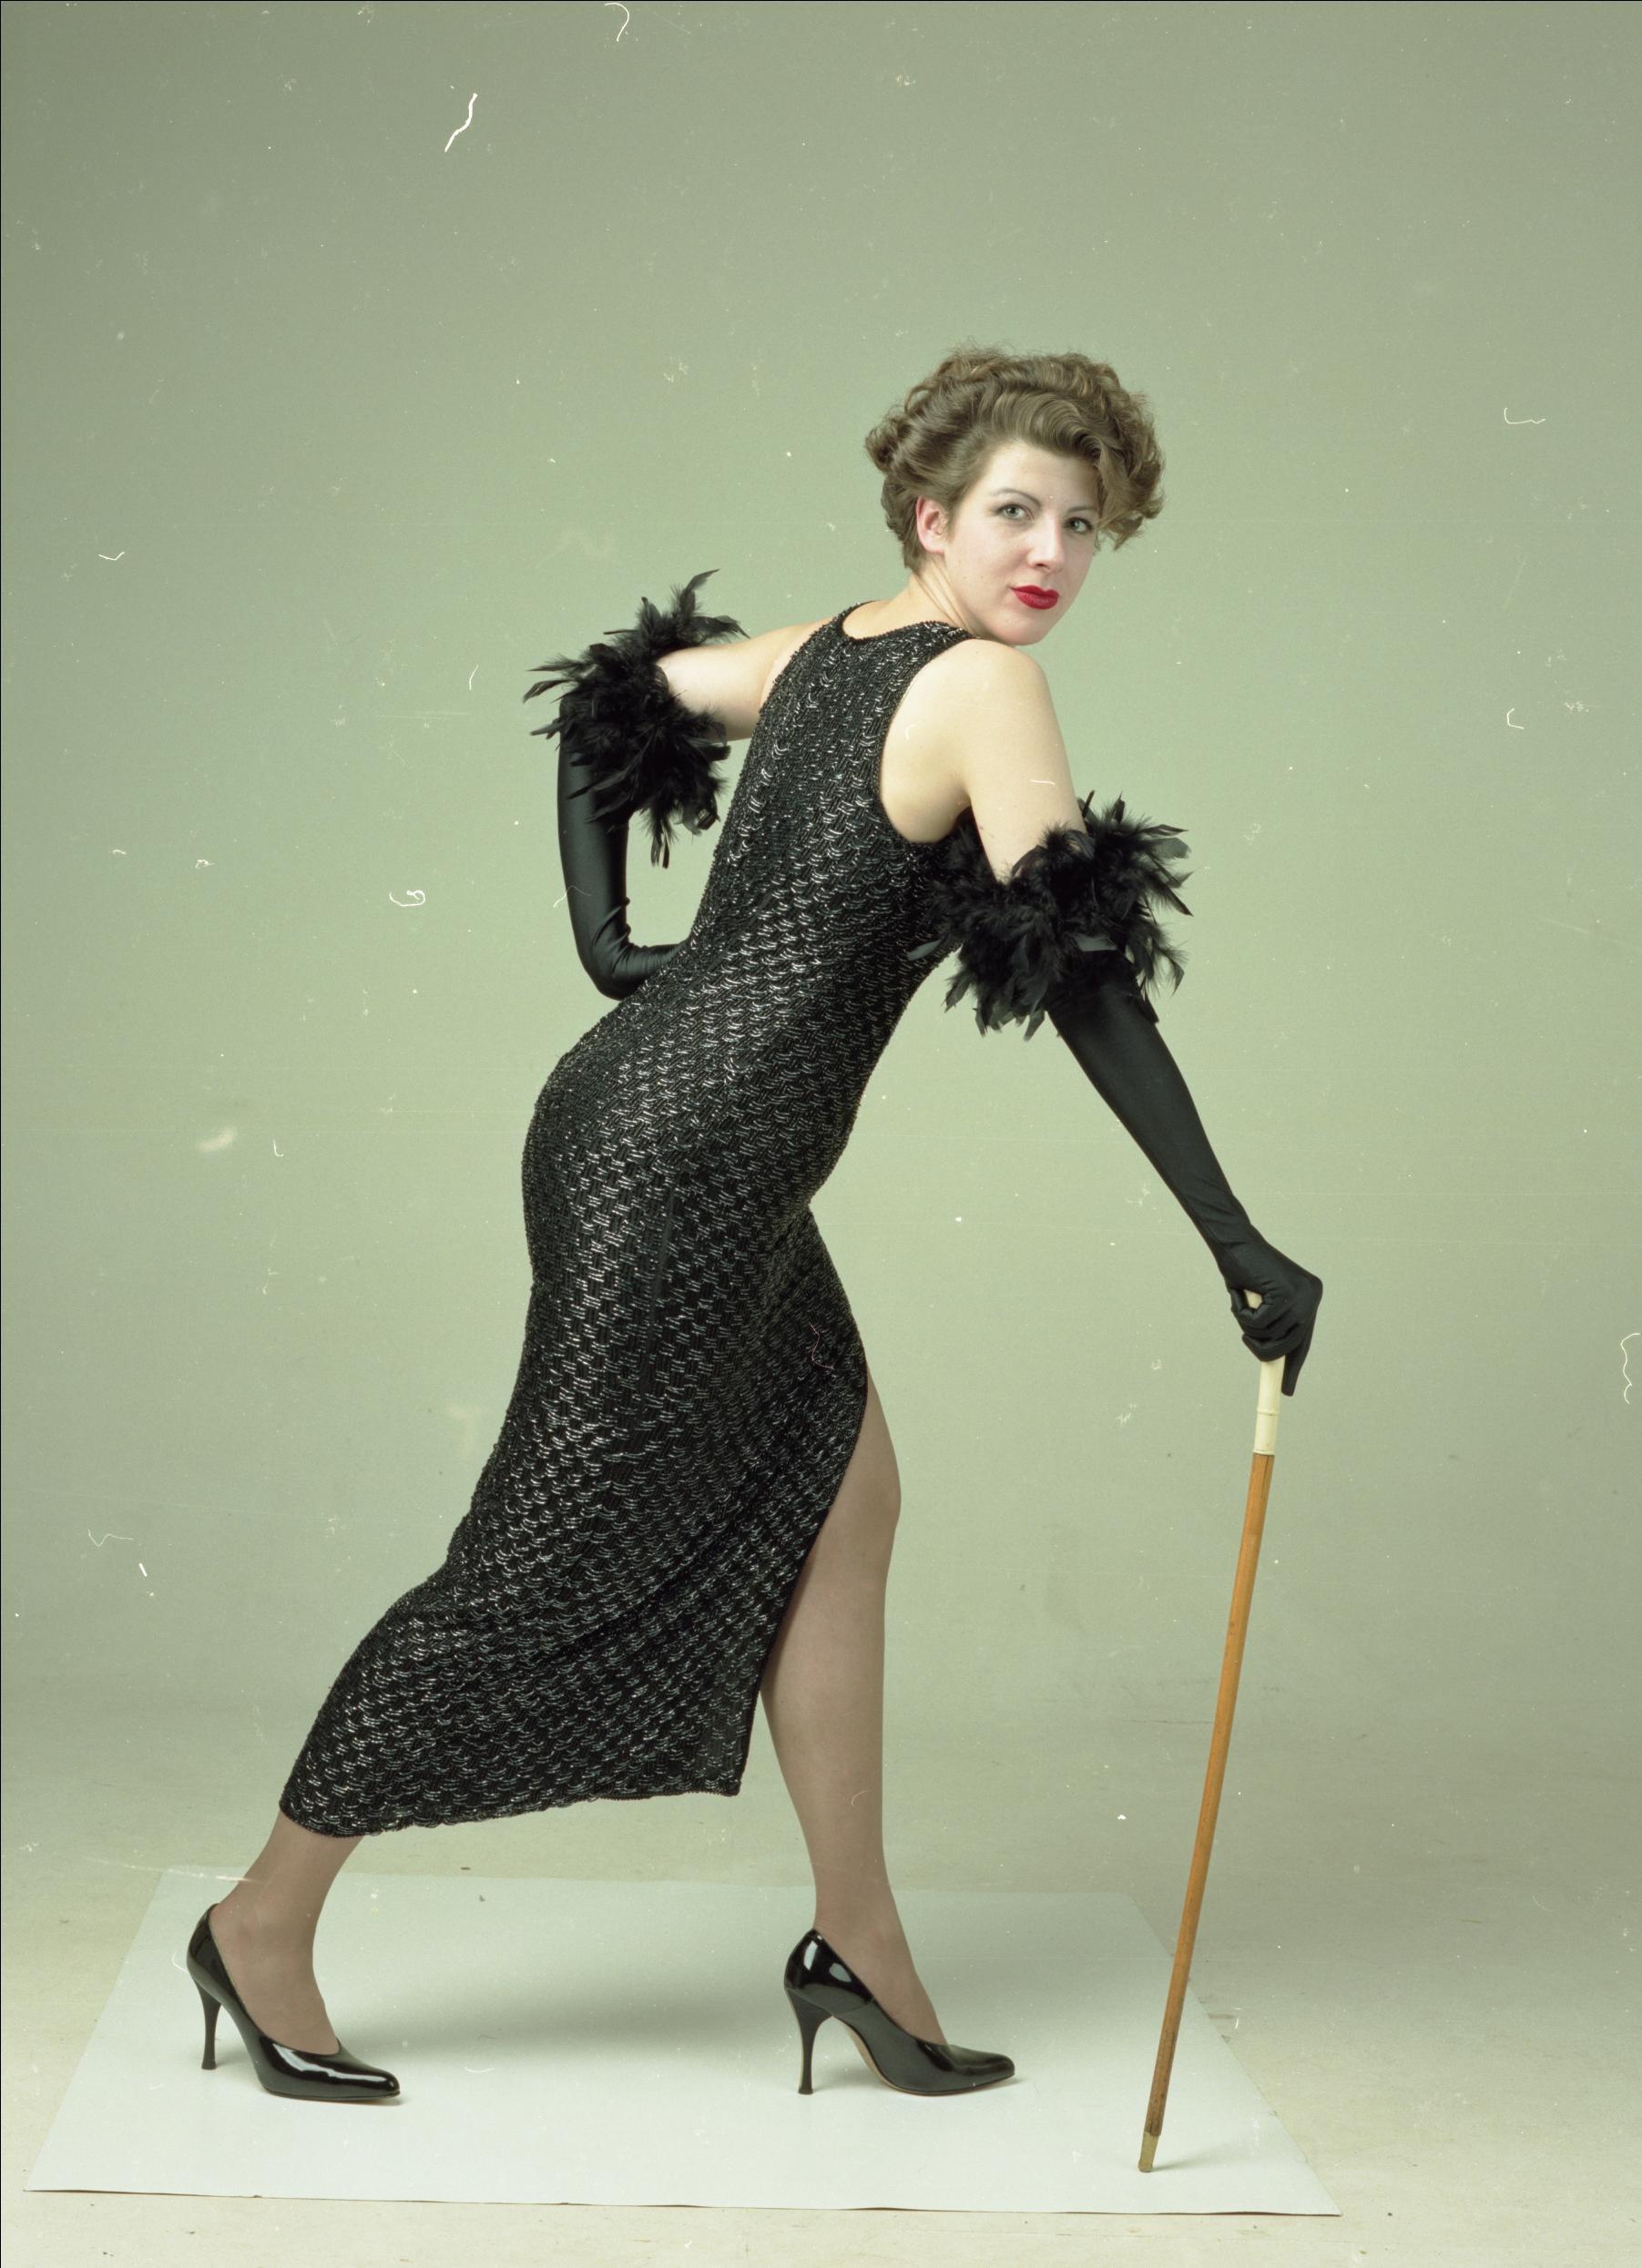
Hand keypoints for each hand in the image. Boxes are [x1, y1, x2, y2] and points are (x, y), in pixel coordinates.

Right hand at [1206, 1232, 1322, 1396]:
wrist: (1233, 1241)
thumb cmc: (1242, 1270)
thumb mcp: (1261, 1302)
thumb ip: (1271, 1324)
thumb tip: (1272, 1360)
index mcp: (1310, 1297)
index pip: (1303, 1341)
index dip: (1293, 1367)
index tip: (1286, 1391)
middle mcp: (1312, 1296)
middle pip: (1289, 1345)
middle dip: (1264, 1351)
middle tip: (1246, 1339)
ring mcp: (1301, 1295)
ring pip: (1271, 1336)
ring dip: (1248, 1327)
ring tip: (1242, 1303)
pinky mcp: (1285, 1293)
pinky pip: (1259, 1324)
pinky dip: (1243, 1315)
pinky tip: (1241, 1294)